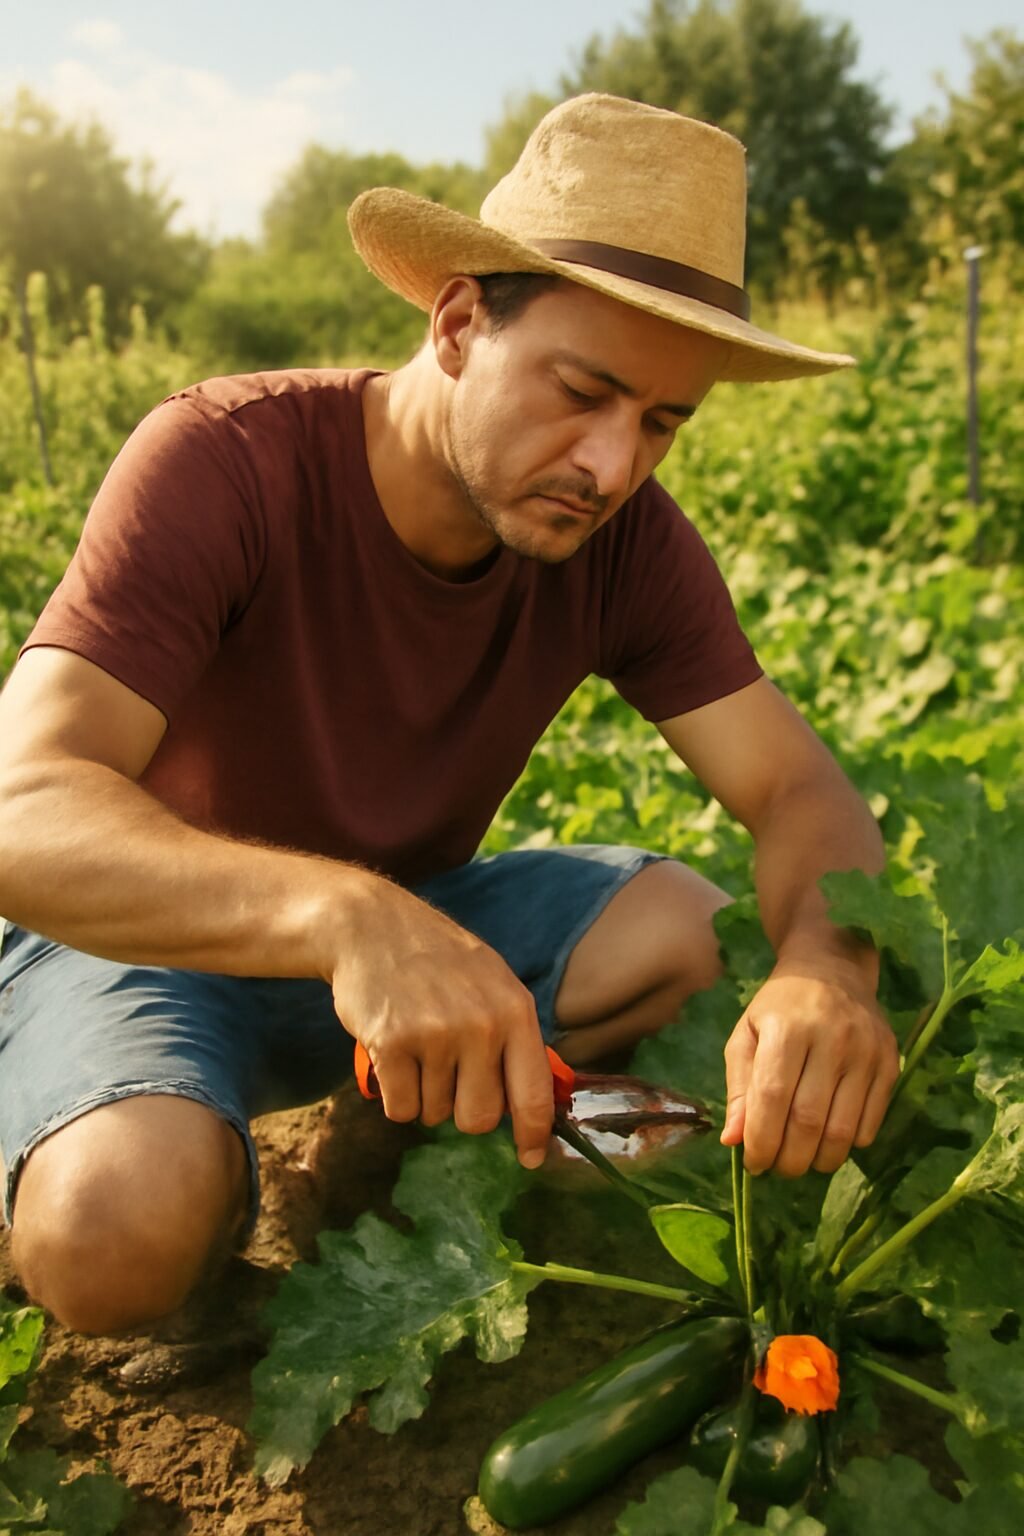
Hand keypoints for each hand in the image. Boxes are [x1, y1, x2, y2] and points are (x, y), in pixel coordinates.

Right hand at [327, 878, 552, 1168]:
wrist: (372, 927)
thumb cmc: (437, 961)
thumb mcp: (493, 984)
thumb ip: (513, 1038)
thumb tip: (530, 1106)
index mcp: (514, 1012)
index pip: (533, 1094)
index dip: (534, 1135)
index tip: (531, 1159)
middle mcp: (481, 1026)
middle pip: (480, 1118)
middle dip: (463, 1110)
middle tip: (448, 1074)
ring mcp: (436, 1036)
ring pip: (436, 1114)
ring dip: (424, 1093)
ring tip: (418, 1046)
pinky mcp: (392, 1045)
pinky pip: (400, 1109)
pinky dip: (395, 1094)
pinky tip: (393, 1054)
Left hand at [719, 959, 899, 1176]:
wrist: (832, 969)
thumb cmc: (780, 1007)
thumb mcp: (747, 1035)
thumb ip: (739, 1087)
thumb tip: (733, 1140)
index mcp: (787, 1028)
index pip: (773, 1096)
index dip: (761, 1139)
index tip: (753, 1164)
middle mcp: (830, 1037)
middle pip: (808, 1119)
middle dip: (789, 1158)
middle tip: (778, 1168)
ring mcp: (865, 1050)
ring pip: (843, 1128)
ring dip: (820, 1159)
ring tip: (802, 1161)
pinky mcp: (890, 1061)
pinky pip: (871, 1121)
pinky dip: (849, 1144)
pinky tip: (830, 1141)